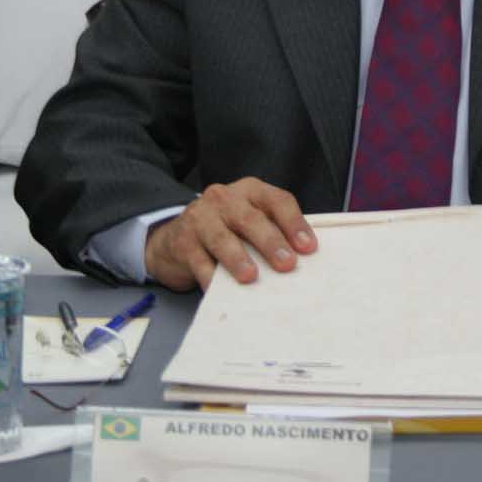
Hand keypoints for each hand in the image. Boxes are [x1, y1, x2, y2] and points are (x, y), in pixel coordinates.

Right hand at [142, 177, 315, 291]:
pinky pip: (199, 262)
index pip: (277, 201)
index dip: (295, 223)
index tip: (308, 247)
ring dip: (238, 258)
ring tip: (250, 276)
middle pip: (251, 219)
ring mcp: (200, 219)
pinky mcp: (183, 243)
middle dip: (271, 242)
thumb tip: (301, 260)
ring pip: (222, 239)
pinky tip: (220, 291)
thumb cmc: (224, 229)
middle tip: (287, 264)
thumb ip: (272, 231)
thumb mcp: (248, 221)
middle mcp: (224, 199)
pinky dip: (211, 278)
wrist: (173, 238)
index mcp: (249, 191)